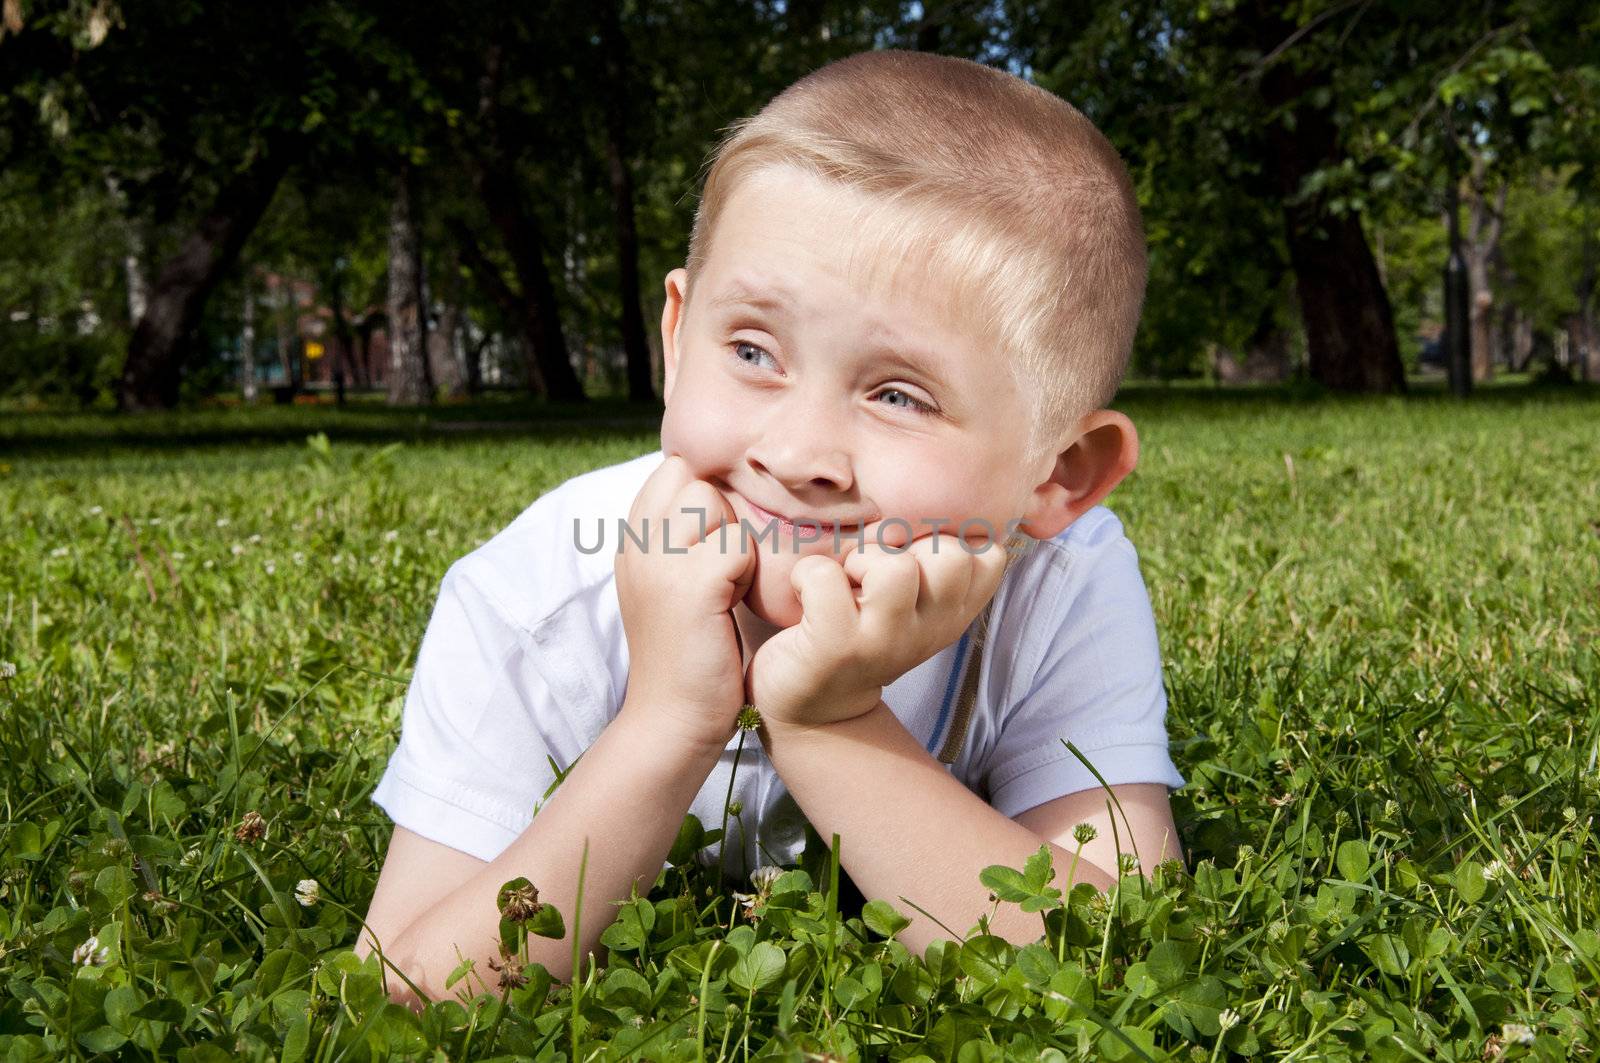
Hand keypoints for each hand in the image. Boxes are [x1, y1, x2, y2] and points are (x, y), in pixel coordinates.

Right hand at [615, 454, 755, 749]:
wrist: (674, 720)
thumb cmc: (689, 654)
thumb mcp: (669, 585)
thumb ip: (679, 539)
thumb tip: (716, 491)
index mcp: (630, 541)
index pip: (671, 471)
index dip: (703, 497)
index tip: (711, 545)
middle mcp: (635, 544)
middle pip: (691, 478)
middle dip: (719, 514)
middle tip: (721, 569)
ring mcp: (657, 562)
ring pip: (712, 501)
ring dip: (733, 540)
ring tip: (726, 587)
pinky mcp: (689, 586)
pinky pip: (737, 544)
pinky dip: (747, 572)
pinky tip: (733, 606)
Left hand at [745, 522, 1011, 729]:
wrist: (811, 704)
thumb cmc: (859, 630)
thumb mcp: (912, 601)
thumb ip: (935, 560)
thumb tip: (951, 486)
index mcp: (952, 614)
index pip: (989, 555)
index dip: (948, 539)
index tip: (913, 557)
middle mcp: (929, 631)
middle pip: (952, 556)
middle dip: (906, 546)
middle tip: (872, 569)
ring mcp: (884, 642)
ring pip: (898, 568)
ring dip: (862, 560)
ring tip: (845, 581)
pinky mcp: (836, 648)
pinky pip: (826, 578)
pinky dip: (809, 574)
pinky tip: (807, 594)